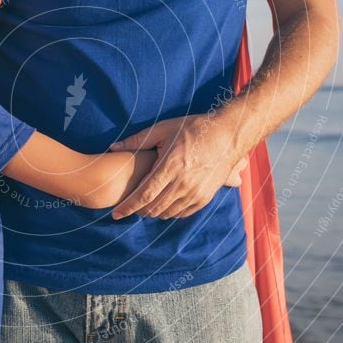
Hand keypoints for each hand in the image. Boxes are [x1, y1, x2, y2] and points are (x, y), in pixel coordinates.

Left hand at [108, 114, 246, 219]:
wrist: (229, 135)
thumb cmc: (194, 129)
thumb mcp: (164, 129)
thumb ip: (137, 140)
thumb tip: (113, 147)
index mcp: (171, 165)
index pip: (144, 195)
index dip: (127, 207)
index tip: (115, 213)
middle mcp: (184, 183)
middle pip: (153, 208)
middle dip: (137, 211)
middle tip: (127, 207)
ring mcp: (196, 192)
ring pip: (166, 213)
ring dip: (151, 213)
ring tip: (143, 206)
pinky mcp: (205, 198)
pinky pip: (181, 213)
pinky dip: (168, 213)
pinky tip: (162, 205)